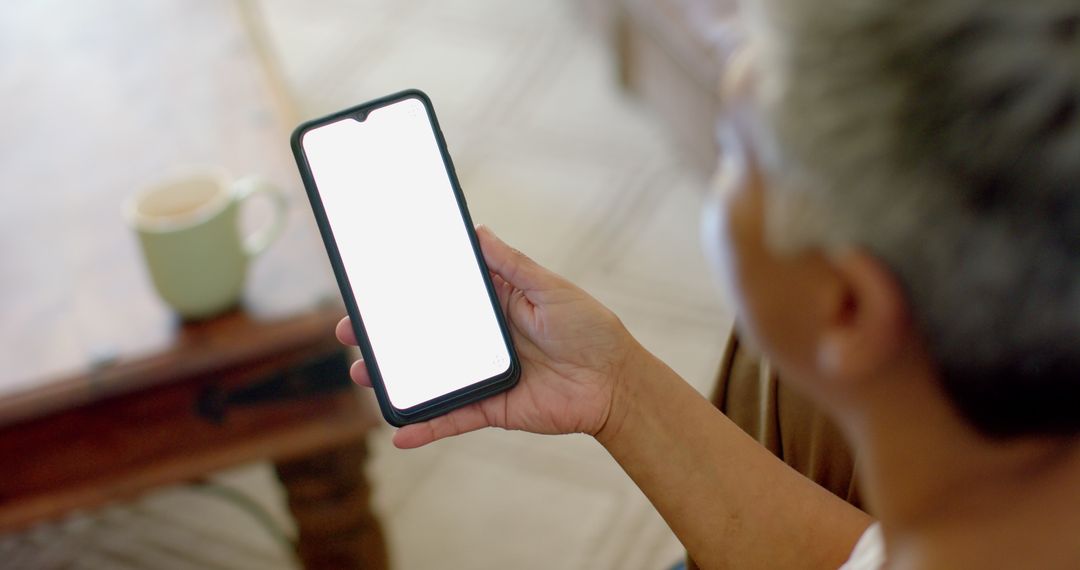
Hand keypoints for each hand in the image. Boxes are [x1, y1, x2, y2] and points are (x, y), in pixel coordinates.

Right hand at [335, 225, 645, 448]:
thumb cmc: (590, 329)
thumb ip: (512, 265)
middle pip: (424, 337)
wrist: (616, 383)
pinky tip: (398, 432)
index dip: (406, 291)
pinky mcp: (491, 408)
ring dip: (395, 379)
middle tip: (351, 331)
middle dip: (385, 336)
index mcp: (493, 306)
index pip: (440, 296)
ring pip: (429, 378)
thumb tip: (477, 231)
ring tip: (363, 373)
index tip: (372, 286)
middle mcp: (481, 340)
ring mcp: (482, 375)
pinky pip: (452, 418)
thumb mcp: (551, 289)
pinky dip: (426, 427)